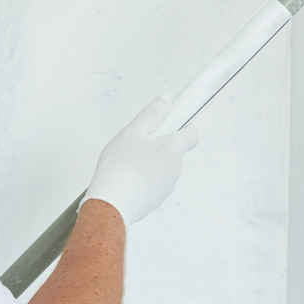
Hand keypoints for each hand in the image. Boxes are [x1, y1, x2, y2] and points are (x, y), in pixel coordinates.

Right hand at [82, 95, 199, 223]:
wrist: (112, 203)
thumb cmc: (120, 166)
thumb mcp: (133, 131)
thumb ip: (152, 114)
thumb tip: (166, 101)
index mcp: (173, 149)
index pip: (192, 135)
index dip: (184, 128)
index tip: (171, 125)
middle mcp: (175, 169)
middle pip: (173, 152)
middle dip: (158, 147)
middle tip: (137, 146)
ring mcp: (167, 187)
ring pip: (162, 169)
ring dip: (150, 165)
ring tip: (128, 165)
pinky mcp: (156, 201)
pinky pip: (153, 185)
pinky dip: (143, 181)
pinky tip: (127, 180)